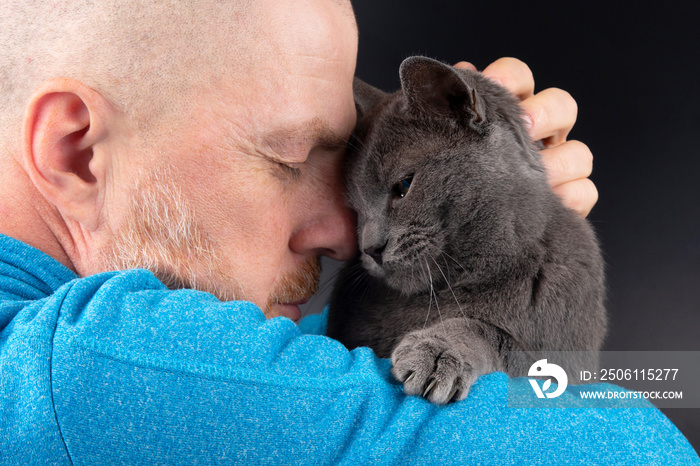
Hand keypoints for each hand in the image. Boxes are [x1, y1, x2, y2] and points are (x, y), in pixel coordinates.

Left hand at [455, 58, 596, 216]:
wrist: (458, 226)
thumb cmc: (452, 176)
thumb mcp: (445, 143)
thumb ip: (450, 112)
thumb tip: (459, 74)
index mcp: (508, 112)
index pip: (518, 77)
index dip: (510, 78)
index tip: (492, 88)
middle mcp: (539, 134)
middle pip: (561, 105)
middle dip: (544, 114)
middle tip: (523, 130)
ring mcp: (558, 167)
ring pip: (579, 152)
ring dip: (557, 163)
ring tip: (525, 179)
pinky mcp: (568, 200)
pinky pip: (585, 191)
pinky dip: (569, 195)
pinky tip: (541, 203)